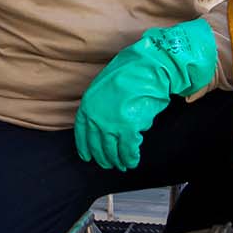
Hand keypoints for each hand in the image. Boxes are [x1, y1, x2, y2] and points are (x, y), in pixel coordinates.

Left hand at [73, 19, 216, 170]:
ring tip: (122, 165)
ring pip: (112, 150)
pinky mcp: (128, 128)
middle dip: (103, 157)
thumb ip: (101, 104)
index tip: (87, 156)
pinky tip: (133, 161)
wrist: (150, 67)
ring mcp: (111, 123)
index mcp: (89, 103)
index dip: (85, 146)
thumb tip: (104, 121)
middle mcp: (96, 116)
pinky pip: (128, 149)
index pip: (82, 132)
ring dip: (118, 160)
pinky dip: (131, 157)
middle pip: (97, 144)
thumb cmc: (132, 71)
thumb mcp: (105, 85)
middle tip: (107, 164)